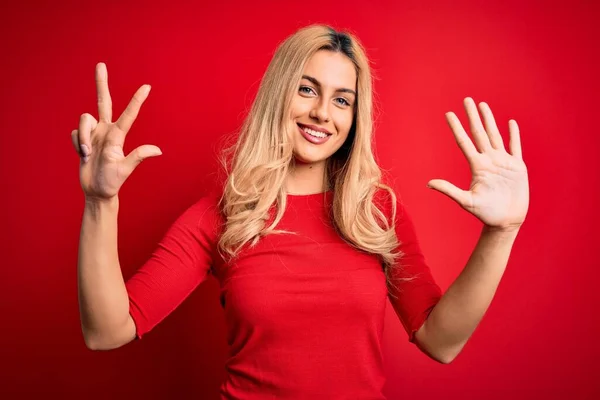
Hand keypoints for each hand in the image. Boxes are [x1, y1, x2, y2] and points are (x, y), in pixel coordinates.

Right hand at [70, 62, 161, 201]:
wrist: (96, 191)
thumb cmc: (113, 182)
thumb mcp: (125, 169)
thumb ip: (138, 157)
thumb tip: (159, 150)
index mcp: (118, 135)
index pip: (129, 114)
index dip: (137, 100)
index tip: (147, 87)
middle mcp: (107, 130)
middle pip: (103, 101)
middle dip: (101, 83)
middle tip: (101, 64)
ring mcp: (94, 133)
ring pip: (84, 120)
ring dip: (84, 137)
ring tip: (88, 154)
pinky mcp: (83, 138)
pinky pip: (76, 133)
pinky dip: (78, 144)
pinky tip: (84, 155)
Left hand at [427, 97, 528, 231]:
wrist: (505, 222)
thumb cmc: (485, 213)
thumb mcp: (466, 201)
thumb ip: (449, 190)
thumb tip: (428, 183)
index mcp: (477, 167)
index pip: (464, 142)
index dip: (457, 128)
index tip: (448, 114)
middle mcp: (489, 161)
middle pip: (479, 133)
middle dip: (473, 116)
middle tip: (466, 100)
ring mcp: (503, 163)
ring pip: (495, 136)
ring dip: (490, 120)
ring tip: (483, 105)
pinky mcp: (517, 167)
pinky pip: (516, 147)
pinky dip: (513, 135)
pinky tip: (510, 122)